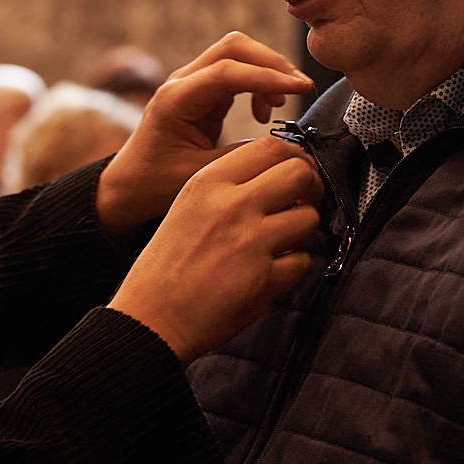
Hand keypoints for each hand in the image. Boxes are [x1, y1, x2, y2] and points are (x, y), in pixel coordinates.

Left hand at [97, 32, 312, 233]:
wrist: (129, 186)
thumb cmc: (155, 184)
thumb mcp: (201, 176)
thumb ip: (242, 157)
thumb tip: (283, 145)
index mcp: (175, 100)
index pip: (227, 71)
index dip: (268, 76)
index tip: (301, 88)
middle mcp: (182, 82)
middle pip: (234, 47)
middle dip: (272, 63)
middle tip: (299, 89)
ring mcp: (192, 82)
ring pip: (237, 53)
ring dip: (267, 71)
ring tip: (280, 104)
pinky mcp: (202, 91)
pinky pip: (236, 72)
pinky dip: (258, 83)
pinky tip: (263, 111)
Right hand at [109, 135, 321, 361]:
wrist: (151, 317)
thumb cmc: (167, 265)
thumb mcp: (188, 205)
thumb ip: (230, 186)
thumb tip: (279, 173)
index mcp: (209, 182)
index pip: (271, 145)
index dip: (293, 157)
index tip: (293, 172)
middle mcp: (232, 205)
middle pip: (300, 172)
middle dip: (312, 186)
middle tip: (303, 201)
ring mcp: (251, 241)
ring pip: (309, 217)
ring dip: (302, 229)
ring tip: (283, 239)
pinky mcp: (265, 278)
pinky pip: (303, 261)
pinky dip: (292, 266)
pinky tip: (271, 270)